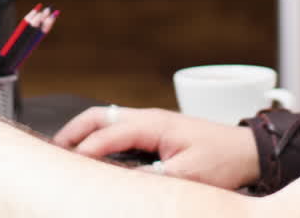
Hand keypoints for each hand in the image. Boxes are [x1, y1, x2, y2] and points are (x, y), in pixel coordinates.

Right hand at [53, 106, 258, 189]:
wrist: (248, 151)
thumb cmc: (223, 159)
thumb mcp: (188, 175)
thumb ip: (153, 178)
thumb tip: (123, 182)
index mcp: (154, 123)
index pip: (108, 134)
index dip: (85, 150)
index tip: (66, 167)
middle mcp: (149, 117)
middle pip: (99, 117)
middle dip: (73, 132)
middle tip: (52, 153)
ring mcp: (151, 122)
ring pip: (106, 120)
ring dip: (83, 133)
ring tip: (64, 153)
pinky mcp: (156, 131)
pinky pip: (118, 129)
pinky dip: (99, 138)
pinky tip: (93, 154)